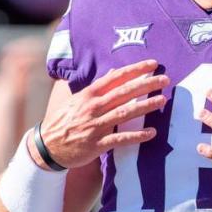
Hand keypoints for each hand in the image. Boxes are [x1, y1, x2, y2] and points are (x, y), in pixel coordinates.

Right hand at [39, 59, 168, 168]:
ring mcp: (95, 126)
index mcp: (89, 94)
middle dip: (146, 84)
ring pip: (124, 113)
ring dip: (145, 106)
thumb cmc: (64, 120)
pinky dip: (136, 136)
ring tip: (162, 100)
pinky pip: (120, 139)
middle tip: (165, 80)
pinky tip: (152, 133)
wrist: (45, 147)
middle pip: (124, 93)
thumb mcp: (77, 99)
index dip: (135, 70)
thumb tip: (115, 71)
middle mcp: (93, 107)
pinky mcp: (96, 145)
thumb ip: (98, 87)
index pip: (116, 77)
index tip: (153, 64)